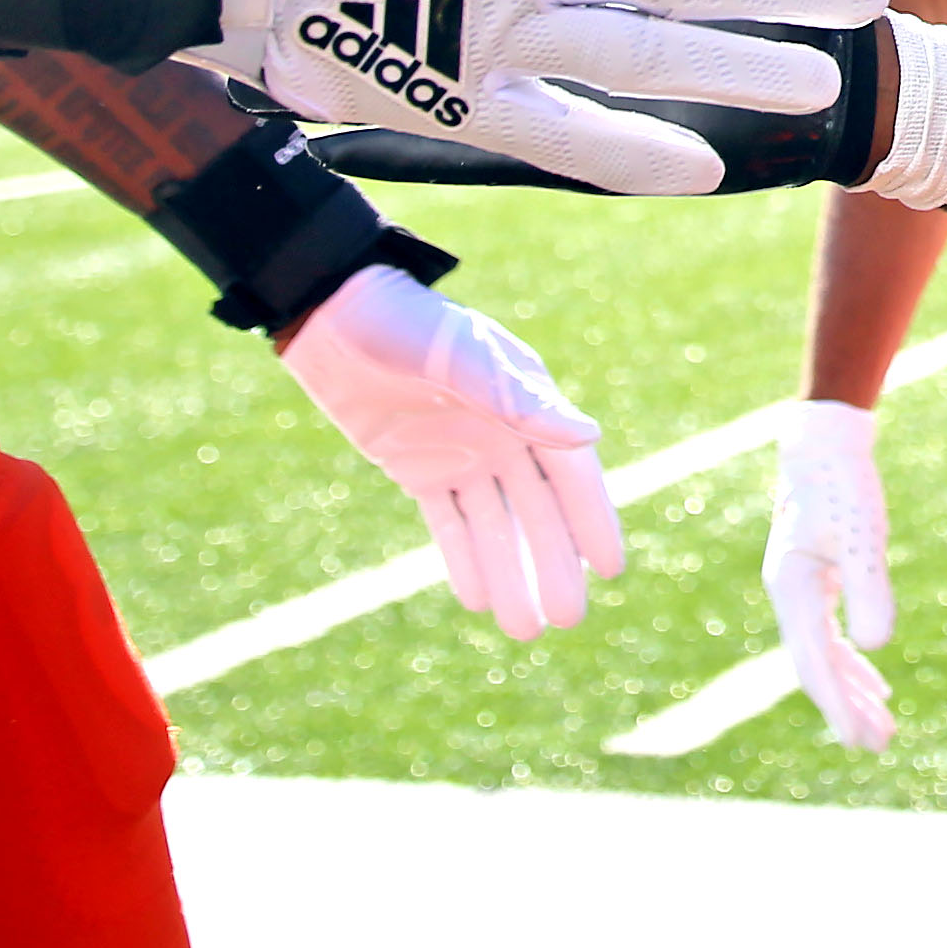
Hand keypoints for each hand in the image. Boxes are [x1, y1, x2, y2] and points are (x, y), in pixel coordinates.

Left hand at [276, 264, 622, 642]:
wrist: (334, 317)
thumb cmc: (406, 325)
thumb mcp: (462, 360)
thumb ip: (521, 401)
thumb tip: (588, 437)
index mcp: (525, 401)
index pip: (571, 471)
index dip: (592, 519)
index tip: (612, 568)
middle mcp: (502, 431)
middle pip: (537, 510)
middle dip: (554, 564)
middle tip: (568, 619)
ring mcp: (461, 453)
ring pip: (495, 526)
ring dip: (511, 573)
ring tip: (525, 630)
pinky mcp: (418, 468)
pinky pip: (449, 523)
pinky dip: (463, 559)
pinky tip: (477, 601)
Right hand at [762, 401, 898, 750]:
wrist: (823, 442)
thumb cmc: (842, 483)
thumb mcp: (860, 535)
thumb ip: (868, 588)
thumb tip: (876, 646)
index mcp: (792, 591)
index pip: (814, 665)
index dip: (837, 707)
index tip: (860, 741)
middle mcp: (789, 597)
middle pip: (815, 669)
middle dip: (846, 710)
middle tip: (879, 746)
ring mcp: (799, 591)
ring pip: (823, 656)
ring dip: (851, 691)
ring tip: (883, 727)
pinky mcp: (815, 581)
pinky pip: (829, 636)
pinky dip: (851, 662)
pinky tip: (874, 682)